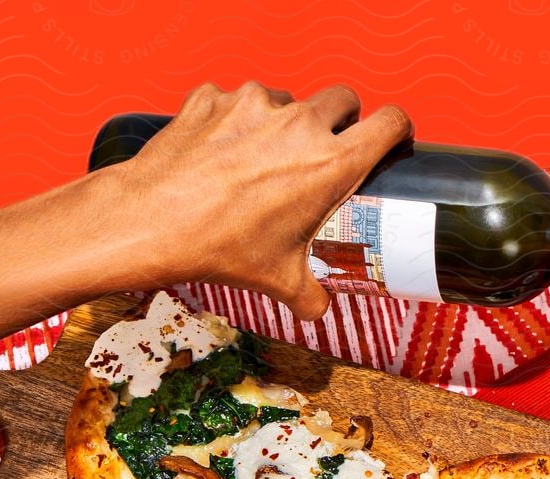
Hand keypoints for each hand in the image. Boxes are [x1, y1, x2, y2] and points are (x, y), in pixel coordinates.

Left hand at [110, 82, 410, 318]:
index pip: (388, 122)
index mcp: (331, 163)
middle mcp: (299, 125)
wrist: (153, 221)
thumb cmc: (222, 247)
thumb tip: (319, 309)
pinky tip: (222, 149)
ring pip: (287, 99)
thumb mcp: (280, 279)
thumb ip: (311, 295)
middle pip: (343, 98)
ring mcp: (254, 104)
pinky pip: (235, 100)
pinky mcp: (214, 98)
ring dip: (284, 120)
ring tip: (264, 155)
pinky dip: (235, 119)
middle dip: (342, 117)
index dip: (397, 127)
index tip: (392, 136)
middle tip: (328, 145)